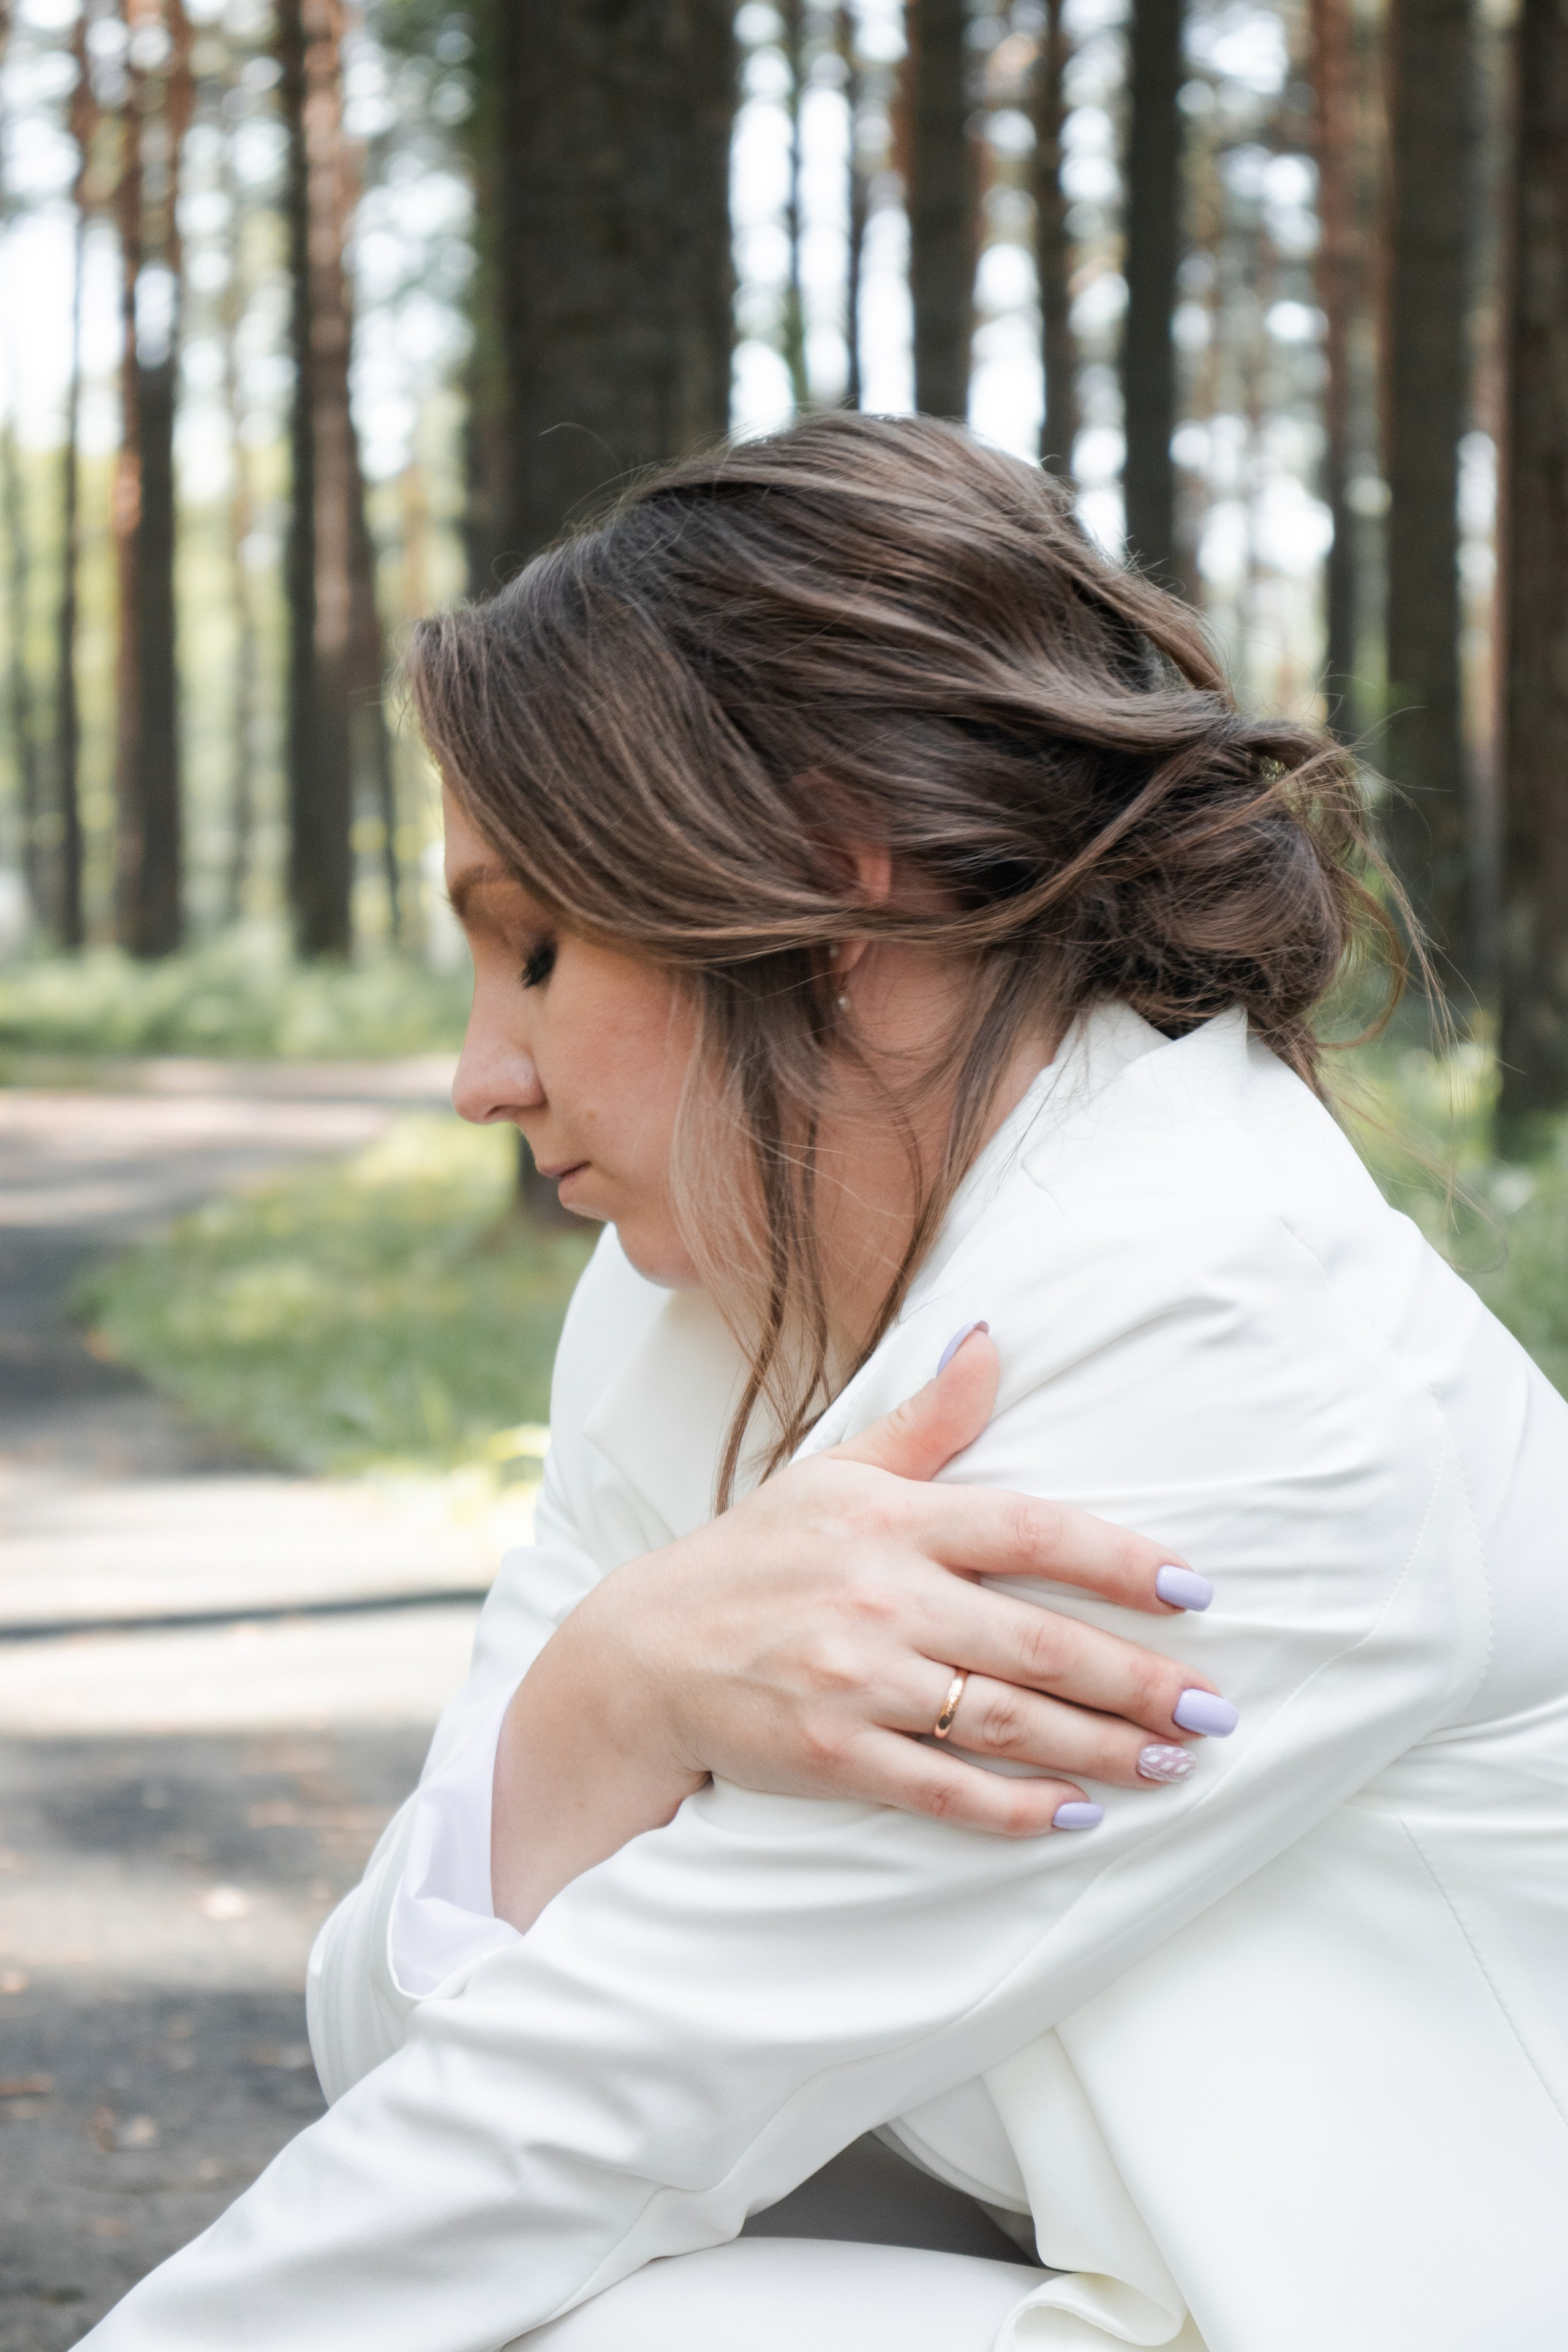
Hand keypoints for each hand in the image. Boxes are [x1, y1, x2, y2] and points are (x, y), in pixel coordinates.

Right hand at [492, 1328, 1224, 1928]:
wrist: (643, 1651)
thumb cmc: (755, 1554)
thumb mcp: (836, 1470)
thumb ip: (928, 1419)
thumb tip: (991, 1337)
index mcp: (892, 1521)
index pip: (1029, 1531)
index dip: (1120, 1562)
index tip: (1196, 1591)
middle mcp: (881, 1598)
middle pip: (1039, 1643)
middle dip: (1140, 1681)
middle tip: (1218, 1708)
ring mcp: (858, 1681)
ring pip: (1008, 1722)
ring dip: (1104, 1748)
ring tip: (1176, 1761)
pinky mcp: (834, 1755)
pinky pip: (946, 1789)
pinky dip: (1017, 1807)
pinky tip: (1079, 1812)